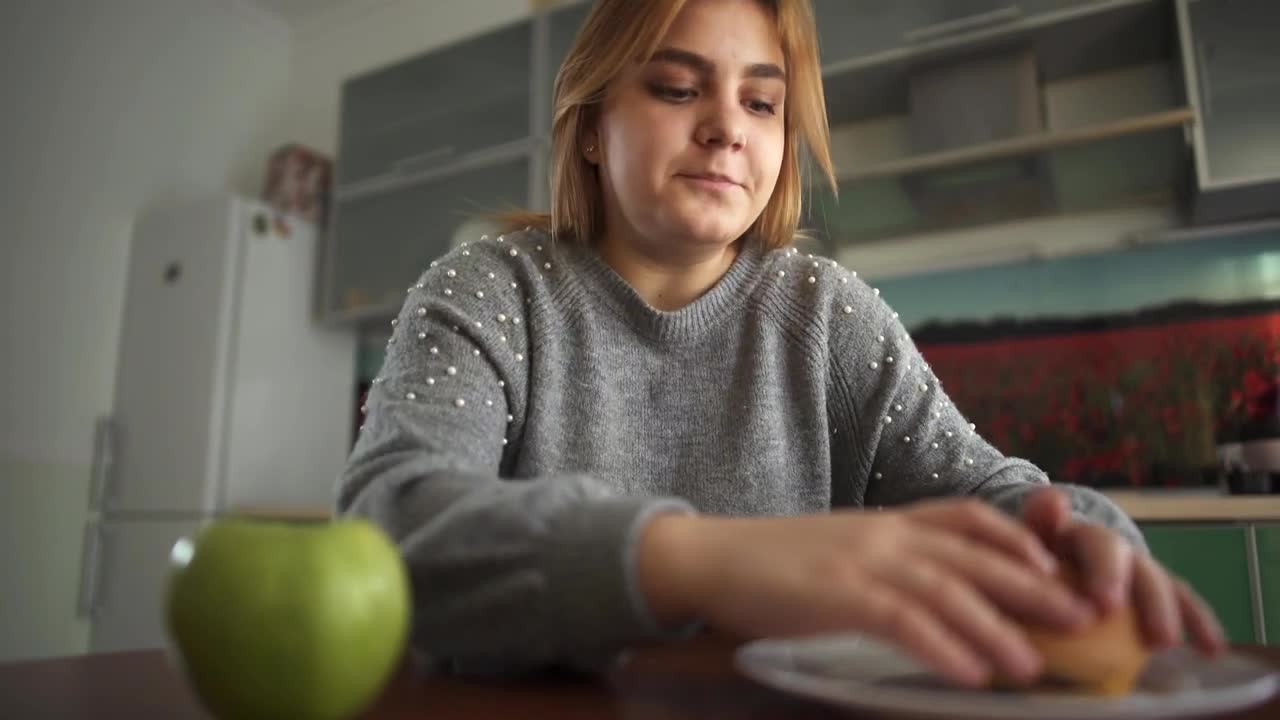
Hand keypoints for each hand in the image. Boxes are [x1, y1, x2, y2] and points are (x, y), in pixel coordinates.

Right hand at [638, 500, 1097, 687]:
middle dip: (1032, 586)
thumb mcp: (838, 549)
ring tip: (1034, 665)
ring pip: (948, 591)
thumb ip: (883, 563)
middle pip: (974, 556)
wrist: (710, 557)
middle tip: (1082, 617)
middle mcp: (884, 535)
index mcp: (885, 523)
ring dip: (997, 628)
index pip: (965, 517)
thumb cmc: (771, 564)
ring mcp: (862, 563)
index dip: (1016, 539)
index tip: (1055, 564)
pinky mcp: (838, 596)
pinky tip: (972, 673)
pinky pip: (904, 622)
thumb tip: (928, 598)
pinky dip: (944, 648)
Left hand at [1020, 487, 1227, 656]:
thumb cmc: (1030, 564)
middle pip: (1109, 548)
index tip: (1091, 590)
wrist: (1050, 559)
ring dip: (1158, 606)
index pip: (1060, 521)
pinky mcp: (1150, 586)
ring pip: (1149, 576)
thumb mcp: (1015, 552)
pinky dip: (1196, 621)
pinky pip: (1177, 600)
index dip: (1074, 541)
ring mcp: (1129, 562)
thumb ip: (1026, 530)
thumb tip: (1052, 498)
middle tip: (1108, 606)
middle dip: (1112, 574)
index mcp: (1057, 529)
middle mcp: (1099, 541)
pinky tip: (1211, 647)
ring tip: (1161, 640)